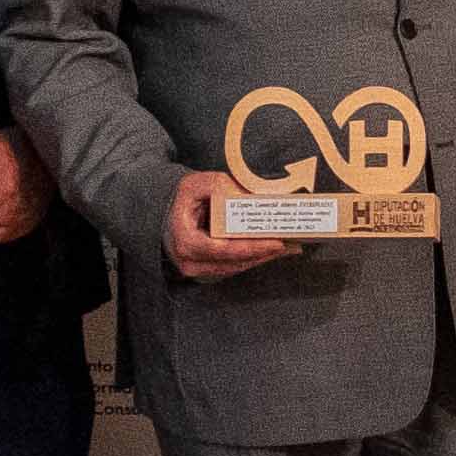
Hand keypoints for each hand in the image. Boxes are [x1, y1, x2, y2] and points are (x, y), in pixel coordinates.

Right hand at [168, 168, 299, 280]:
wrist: (164, 213)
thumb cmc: (179, 199)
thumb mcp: (194, 185)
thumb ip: (217, 186)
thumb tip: (245, 195)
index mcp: (186, 242)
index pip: (224, 250)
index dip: (252, 248)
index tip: (276, 243)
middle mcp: (191, 262)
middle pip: (235, 262)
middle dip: (265, 254)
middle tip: (291, 245)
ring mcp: (198, 269)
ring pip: (236, 267)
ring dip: (262, 258)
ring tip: (288, 247)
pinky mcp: (206, 270)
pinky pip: (233, 266)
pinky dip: (252, 258)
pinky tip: (271, 249)